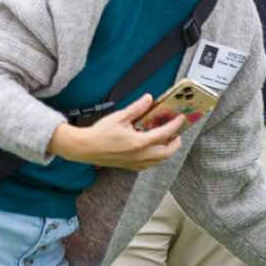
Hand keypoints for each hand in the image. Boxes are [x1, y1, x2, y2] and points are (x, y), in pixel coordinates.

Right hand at [48, 96, 185, 170]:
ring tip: (168, 141)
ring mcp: (135, 163)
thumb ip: (137, 108)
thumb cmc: (100, 134)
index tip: (180, 119)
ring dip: (167, 151)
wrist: (85, 148)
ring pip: (159, 161)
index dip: (175, 126)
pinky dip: (156, 158)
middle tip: (177, 133)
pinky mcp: (129, 166)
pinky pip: (149, 165)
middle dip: (175, 143)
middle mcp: (139, 155)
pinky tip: (153, 151)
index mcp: (139, 143)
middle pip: (166, 153)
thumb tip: (148, 99)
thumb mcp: (120, 116)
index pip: (164, 134)